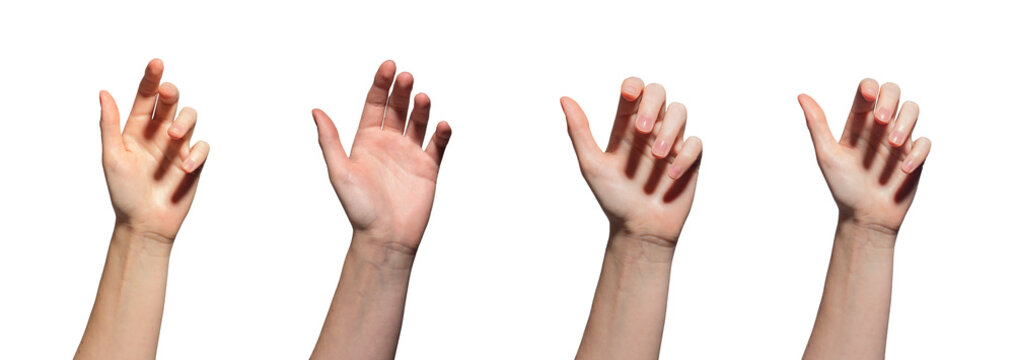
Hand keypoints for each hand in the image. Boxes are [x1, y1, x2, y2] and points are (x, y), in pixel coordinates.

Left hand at [100, 59, 209, 242]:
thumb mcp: (112, 156)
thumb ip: (109, 124)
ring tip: (174, 137)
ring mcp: (178, 148)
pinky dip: (197, 154)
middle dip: (171, 93)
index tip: (156, 63)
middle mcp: (159, 134)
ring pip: (190, 118)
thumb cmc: (124, 192)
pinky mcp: (194, 163)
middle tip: (167, 93)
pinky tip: (185, 167)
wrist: (145, 223)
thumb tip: (104, 93)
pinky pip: (202, 148)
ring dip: (184, 122)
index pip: (146, 98)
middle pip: (171, 102)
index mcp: (136, 129)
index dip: (151, 79)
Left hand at [312, 60, 451, 251]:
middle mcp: (389, 143)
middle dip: (402, 91)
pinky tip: (442, 125)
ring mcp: (410, 154)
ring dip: (421, 108)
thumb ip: (330, 140)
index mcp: (366, 140)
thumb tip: (315, 110)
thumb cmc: (359, 208)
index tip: (389, 67)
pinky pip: (437, 145)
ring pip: (418, 122)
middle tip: (406, 78)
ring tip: (423, 98)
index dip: (381, 84)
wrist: (384, 238)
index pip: (375, 104)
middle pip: (398, 108)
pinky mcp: (428, 168)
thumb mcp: (339, 171)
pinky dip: (441, 133)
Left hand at [561, 78, 702, 244]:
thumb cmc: (613, 198)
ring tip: (658, 156)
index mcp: (625, 127)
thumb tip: (564, 98)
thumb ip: (579, 131)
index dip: (634, 85)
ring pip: (680, 111)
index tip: (628, 95)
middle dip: (652, 104)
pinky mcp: (689, 161)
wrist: (638, 230)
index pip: (634, 91)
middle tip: (641, 129)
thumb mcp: (591, 164)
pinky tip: (671, 175)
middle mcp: (649, 131)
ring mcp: (671, 143)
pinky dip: (685, 155)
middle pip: (659, 93)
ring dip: (669, 130)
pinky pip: (696, 143)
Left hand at [798, 79, 930, 234]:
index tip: (868, 97)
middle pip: (893, 92)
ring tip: (893, 143)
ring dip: (905, 122)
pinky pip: (925, 142)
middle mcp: (878, 127)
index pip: (866, 91)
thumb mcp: (827, 155)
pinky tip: (904, 168)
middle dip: (890, 100)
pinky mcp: (914, 156)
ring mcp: (898, 140)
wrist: (864, 217)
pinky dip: (917, 152)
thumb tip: (801, 96)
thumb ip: (816, 124)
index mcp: (857, 123)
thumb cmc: (843, 187)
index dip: (869, 87)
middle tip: (881, 120)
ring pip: (912, 110)